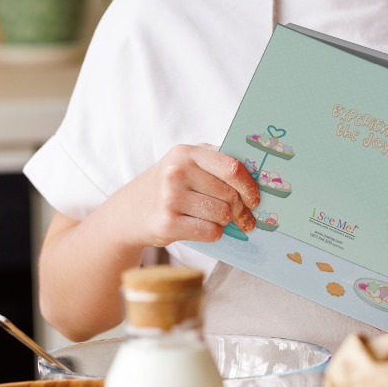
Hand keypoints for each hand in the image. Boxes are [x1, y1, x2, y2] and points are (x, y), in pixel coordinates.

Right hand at [118, 144, 259, 247]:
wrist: (128, 211)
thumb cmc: (169, 185)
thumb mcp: (187, 163)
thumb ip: (218, 162)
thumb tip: (259, 175)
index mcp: (187, 152)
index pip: (232, 168)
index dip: (250, 186)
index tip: (255, 199)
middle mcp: (176, 172)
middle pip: (230, 195)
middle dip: (240, 209)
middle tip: (243, 217)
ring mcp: (170, 198)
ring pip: (222, 215)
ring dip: (225, 221)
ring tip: (216, 219)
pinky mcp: (167, 224)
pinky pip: (210, 232)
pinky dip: (214, 233)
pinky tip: (204, 228)